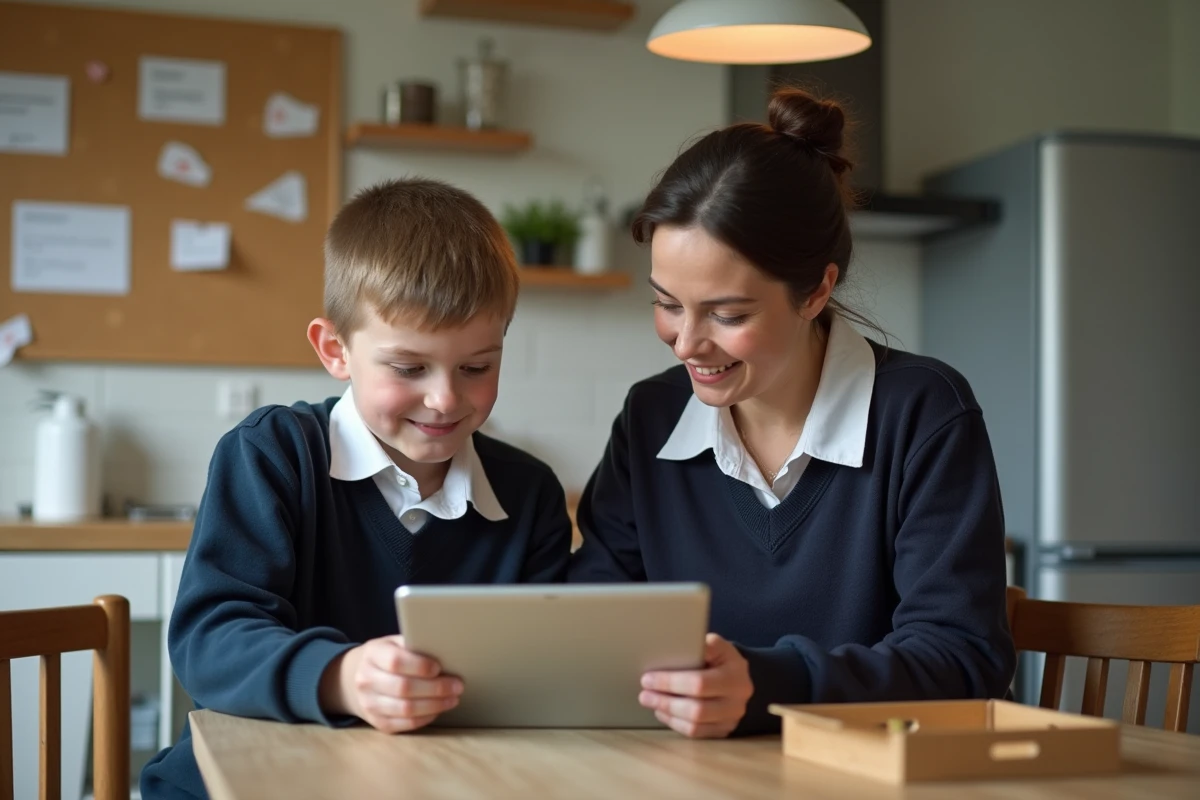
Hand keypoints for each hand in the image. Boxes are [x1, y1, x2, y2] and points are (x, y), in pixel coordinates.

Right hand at [320, 635, 462, 732]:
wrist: (356, 678)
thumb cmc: (386, 657)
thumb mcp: (394, 643)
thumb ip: (414, 645)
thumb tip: (447, 651)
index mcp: (373, 654)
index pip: (395, 661)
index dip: (420, 666)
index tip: (439, 667)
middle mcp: (366, 680)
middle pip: (403, 688)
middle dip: (435, 688)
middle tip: (457, 685)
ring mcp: (369, 704)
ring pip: (405, 709)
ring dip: (434, 705)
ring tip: (453, 698)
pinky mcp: (377, 722)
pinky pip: (405, 724)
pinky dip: (425, 718)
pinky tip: (438, 709)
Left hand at [638, 633, 752, 737]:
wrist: (739, 678)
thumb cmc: (721, 659)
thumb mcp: (717, 645)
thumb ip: (701, 646)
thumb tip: (675, 648)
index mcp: (735, 676)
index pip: (699, 683)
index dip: (670, 682)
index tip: (648, 678)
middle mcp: (736, 702)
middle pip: (696, 709)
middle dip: (665, 701)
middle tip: (644, 694)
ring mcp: (731, 720)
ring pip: (695, 725)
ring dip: (667, 713)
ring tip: (650, 701)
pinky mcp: (722, 731)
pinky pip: (695, 733)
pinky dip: (675, 724)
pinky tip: (663, 712)